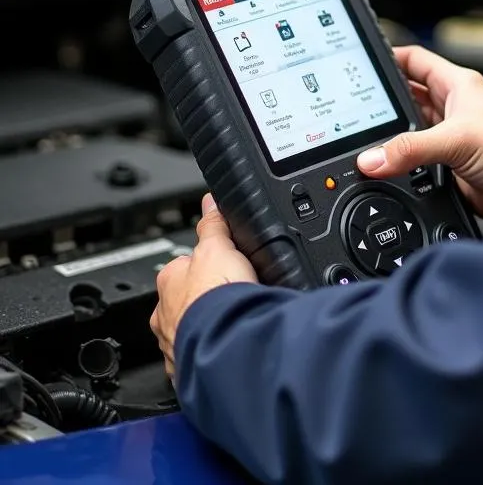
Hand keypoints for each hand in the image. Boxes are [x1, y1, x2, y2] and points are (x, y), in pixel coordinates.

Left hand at [150, 194, 257, 380]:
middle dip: (201, 302)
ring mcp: (173, 343)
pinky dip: (209, 352)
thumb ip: (213, 225)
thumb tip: (209, 202)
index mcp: (169, 280)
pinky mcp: (187, 368)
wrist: (227, 341)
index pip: (182, 267)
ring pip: (187, 331)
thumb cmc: (217, 296)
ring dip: (204, 328)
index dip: (204, 266)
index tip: (220, 269)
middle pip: (183, 301)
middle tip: (228, 298)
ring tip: (230, 324)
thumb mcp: (219, 246)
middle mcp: (164, 314)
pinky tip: (226, 347)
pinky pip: (196, 357)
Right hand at [356, 45, 482, 223]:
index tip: (359, 65)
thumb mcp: (460, 140)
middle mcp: (452, 110)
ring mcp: (449, 141)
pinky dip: (400, 172)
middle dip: (380, 108)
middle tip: (352, 114)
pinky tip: (387, 175)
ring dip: (390, 143)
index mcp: (457, 86)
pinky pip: (415, 167)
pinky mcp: (449, 171)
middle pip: (404, 101)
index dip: (387, 58)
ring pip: (407, 136)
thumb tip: (372, 158)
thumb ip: (412, 149)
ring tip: (364, 146)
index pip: (414, 61)